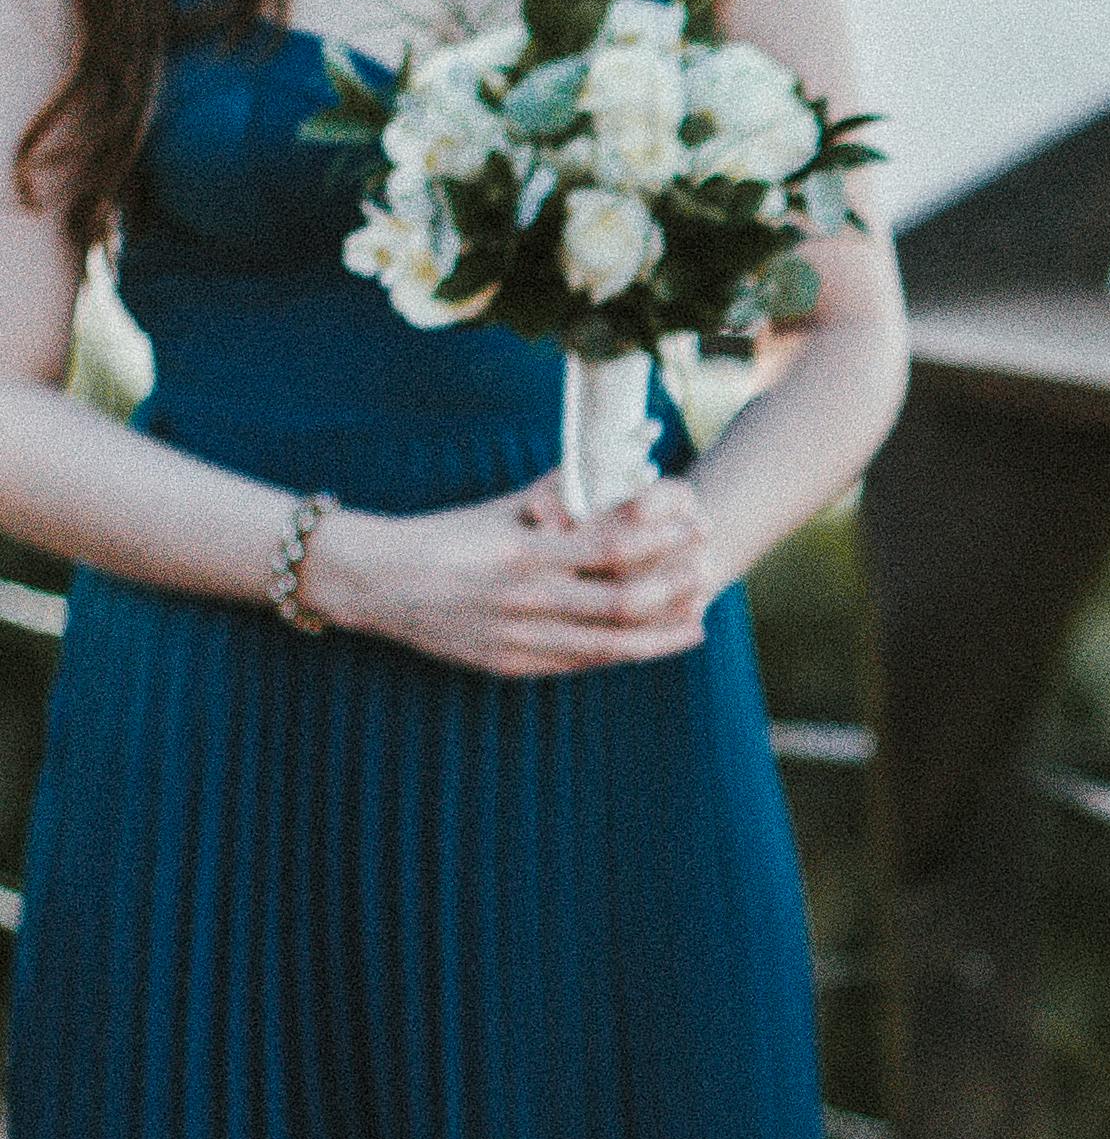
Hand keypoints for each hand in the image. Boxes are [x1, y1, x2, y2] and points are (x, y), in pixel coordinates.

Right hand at [309, 472, 714, 679]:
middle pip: (622, 602)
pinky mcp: (510, 666)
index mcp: (523, 553)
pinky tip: (653, 643)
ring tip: (699, 617)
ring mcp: (517, 640)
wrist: (373, 583)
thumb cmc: (441, 537)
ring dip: (662, 633)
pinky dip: (623, 654)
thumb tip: (612, 472)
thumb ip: (556, 499)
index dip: (664, 536)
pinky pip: (580, 665)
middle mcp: (523, 600)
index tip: (697, 520)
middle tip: (708, 567)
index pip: (612, 546)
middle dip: (675, 587)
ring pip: (609, 646)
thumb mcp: (498, 512)